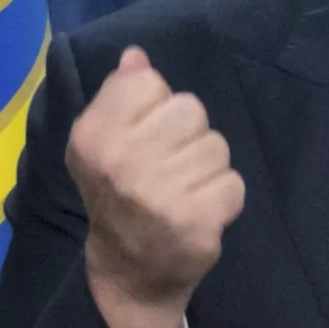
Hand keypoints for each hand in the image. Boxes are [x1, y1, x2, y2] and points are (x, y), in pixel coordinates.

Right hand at [65, 46, 245, 327]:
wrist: (129, 271)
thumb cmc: (117, 195)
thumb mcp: (103, 142)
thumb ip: (120, 95)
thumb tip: (137, 56)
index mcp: (94, 135)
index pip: (149, 82)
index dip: (156, 106)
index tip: (145, 135)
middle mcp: (122, 162)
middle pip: (190, 109)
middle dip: (188, 136)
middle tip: (170, 168)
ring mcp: (159, 195)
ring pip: (217, 146)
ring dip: (208, 169)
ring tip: (185, 191)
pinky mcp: (195, 222)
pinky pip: (234, 184)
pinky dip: (224, 199)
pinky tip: (200, 212)